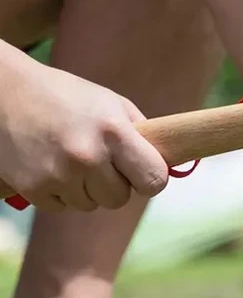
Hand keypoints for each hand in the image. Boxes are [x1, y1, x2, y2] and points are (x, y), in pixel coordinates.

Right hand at [0, 54, 168, 210]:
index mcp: (113, 132)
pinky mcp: (33, 189)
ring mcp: (58, 175)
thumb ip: (141, 134)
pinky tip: (49, 164)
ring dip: (85, 188)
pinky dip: (60, 191)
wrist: (2, 91)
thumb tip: (170, 166)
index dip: (151, 178)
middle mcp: (87, 157)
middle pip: (120, 198)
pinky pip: (62, 206)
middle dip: (115, 184)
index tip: (142, 171)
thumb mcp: (111, 103)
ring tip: (69, 157)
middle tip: (99, 160)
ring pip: (91, 204)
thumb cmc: (65, 96)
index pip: (154, 180)